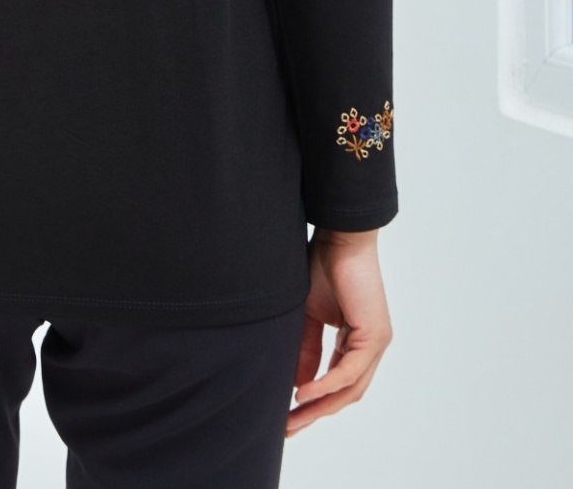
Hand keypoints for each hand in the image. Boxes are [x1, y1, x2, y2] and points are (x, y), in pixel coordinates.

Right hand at [285, 227, 393, 436]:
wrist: (339, 237)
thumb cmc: (324, 267)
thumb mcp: (308, 316)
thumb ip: (306, 349)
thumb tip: (299, 385)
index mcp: (357, 342)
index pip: (338, 384)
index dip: (314, 403)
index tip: (288, 415)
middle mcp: (371, 347)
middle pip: (346, 394)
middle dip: (315, 413)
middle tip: (288, 427)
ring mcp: (376, 343)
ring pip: (350, 389)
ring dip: (320, 406)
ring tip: (293, 417)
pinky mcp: (374, 336)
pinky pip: (349, 372)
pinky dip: (326, 385)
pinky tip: (304, 393)